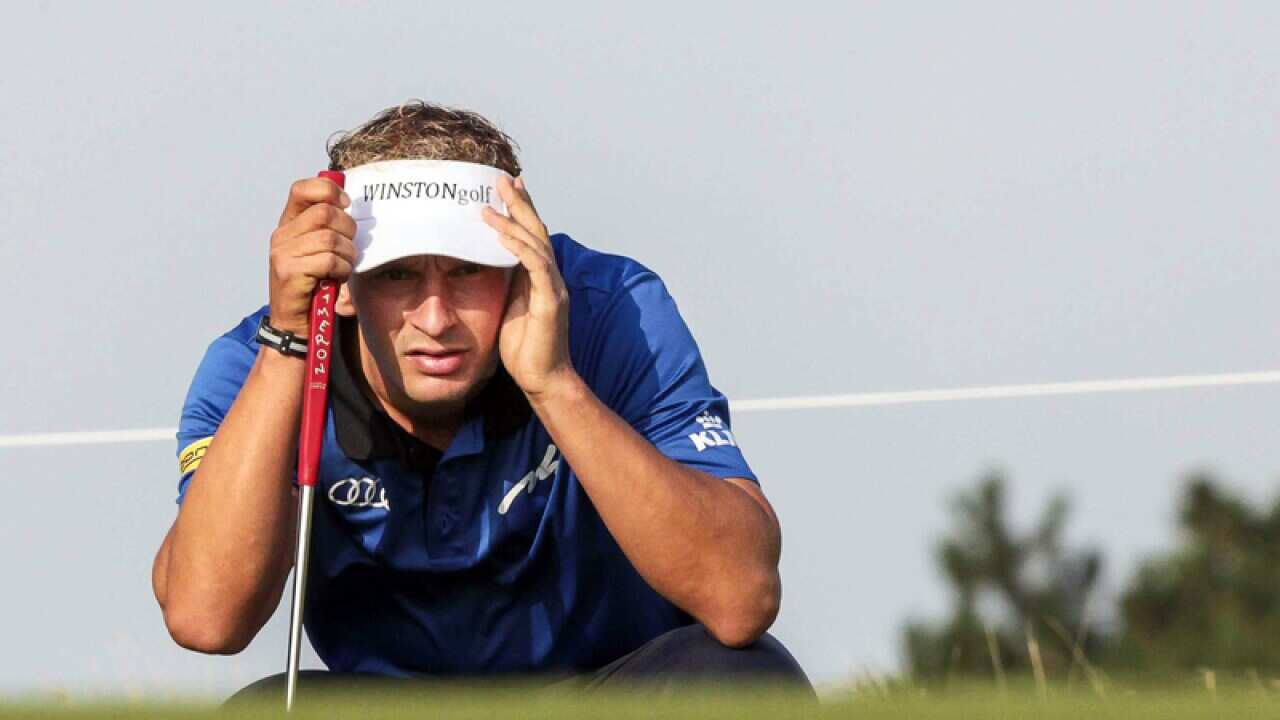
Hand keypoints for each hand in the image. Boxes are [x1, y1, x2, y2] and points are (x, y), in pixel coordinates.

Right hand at [267, 177, 356, 334]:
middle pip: (325, 213)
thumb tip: (348, 203)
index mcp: (288, 224)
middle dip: (348, 229)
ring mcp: (283, 253)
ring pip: (331, 238)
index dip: (329, 191)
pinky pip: (329, 260)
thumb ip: (325, 226)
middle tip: (349, 247)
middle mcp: (281, 235)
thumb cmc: (312, 284)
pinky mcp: (290, 272)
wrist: (294, 323)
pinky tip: (337, 278)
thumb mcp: (316, 250)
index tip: (346, 204)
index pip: (302, 189)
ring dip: (347, 253)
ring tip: (344, 265)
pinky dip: (342, 269)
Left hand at [483, 175, 574, 396]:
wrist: (543, 379)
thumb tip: (487, 263)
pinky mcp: (551, 300)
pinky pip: (536, 265)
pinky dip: (519, 246)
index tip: (508, 188)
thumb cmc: (525, 349)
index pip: (533, 237)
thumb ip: (506, 285)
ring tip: (493, 202)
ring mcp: (554, 287)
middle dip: (520, 203)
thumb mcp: (509, 308)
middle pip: (538, 231)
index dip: (522, 211)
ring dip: (514, 220)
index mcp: (541, 278)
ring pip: (536, 243)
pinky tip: (501, 233)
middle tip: (503, 179)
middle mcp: (551, 278)